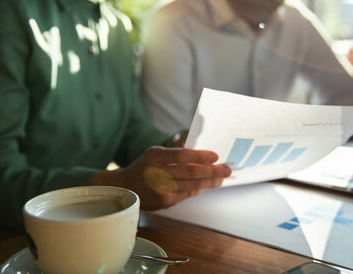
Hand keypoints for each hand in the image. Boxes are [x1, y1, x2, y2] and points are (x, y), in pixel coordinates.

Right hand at [90, 147, 230, 210]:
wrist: (126, 187)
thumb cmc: (145, 167)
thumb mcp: (156, 153)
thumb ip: (176, 152)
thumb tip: (201, 151)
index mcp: (155, 157)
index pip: (182, 156)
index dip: (200, 156)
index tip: (215, 156)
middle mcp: (157, 173)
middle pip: (191, 172)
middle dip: (212, 171)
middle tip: (227, 169)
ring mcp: (161, 190)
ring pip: (192, 186)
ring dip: (209, 182)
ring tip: (221, 178)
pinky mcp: (165, 202)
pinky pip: (187, 194)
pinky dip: (197, 189)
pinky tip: (204, 185)